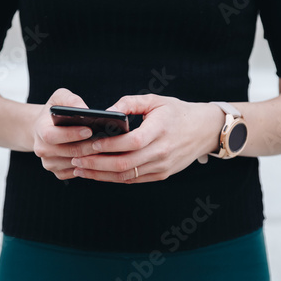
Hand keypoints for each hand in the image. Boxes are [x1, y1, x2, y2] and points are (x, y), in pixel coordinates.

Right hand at [32, 88, 101, 179]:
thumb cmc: (54, 111)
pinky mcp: (58, 172)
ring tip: (109, 149)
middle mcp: (42, 150)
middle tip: (107, 141)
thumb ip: (71, 100)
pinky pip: (77, 172)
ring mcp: (50, 163)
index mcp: (40, 131)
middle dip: (89, 146)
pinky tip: (102, 158)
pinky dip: (90, 166)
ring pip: (75, 164)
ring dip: (93, 158)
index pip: (54, 136)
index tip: (90, 130)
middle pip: (69, 152)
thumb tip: (84, 109)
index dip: (72, 134)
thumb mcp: (59, 98)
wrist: (42, 128)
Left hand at [70, 94, 223, 182]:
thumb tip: (106, 111)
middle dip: (96, 163)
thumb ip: (130, 102)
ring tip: (80, 169)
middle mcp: (162, 152)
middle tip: (76, 159)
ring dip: (101, 174)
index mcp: (160, 130)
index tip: (90, 144)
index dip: (110, 145)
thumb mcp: (156, 100)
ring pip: (126, 176)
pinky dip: (113, 178)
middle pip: (125, 163)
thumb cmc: (177, 112)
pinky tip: (98, 173)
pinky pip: (133, 180)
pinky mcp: (161, 175)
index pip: (132, 142)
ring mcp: (162, 166)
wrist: (204, 130)